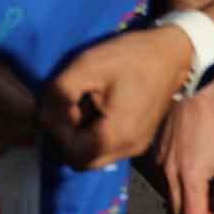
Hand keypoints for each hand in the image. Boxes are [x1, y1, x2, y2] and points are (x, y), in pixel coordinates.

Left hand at [40, 26, 195, 170]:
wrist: (170, 53)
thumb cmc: (129, 57)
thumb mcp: (86, 67)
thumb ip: (60, 93)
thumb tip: (43, 116)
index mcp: (117, 136)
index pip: (73, 155)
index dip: (60, 131)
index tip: (64, 104)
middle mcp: (129, 149)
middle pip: (83, 161)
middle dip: (69, 136)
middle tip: (73, 104)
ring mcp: (136, 146)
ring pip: (95, 155)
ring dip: (81, 134)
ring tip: (85, 101)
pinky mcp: (139, 139)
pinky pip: (108, 147)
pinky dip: (95, 133)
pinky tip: (97, 105)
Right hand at [154, 85, 213, 213]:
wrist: (193, 93)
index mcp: (190, 179)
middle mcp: (171, 174)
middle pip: (180, 209)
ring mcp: (162, 162)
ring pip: (172, 194)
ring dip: (189, 203)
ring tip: (208, 199)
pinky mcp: (158, 152)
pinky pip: (167, 178)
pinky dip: (180, 187)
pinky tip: (193, 178)